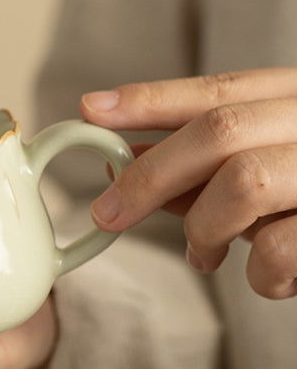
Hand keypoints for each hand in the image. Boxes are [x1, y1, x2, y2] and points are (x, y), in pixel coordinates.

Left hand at [81, 68, 296, 297]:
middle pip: (221, 129)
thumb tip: (127, 162)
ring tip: (202, 256)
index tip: (91, 107)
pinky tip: (268, 280)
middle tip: (107, 214)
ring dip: (203, 228)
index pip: (221, 88)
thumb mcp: (268, 170)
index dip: (152, 97)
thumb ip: (206, 166)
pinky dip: (257, 274)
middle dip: (150, 173)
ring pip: (245, 182)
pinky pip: (281, 250)